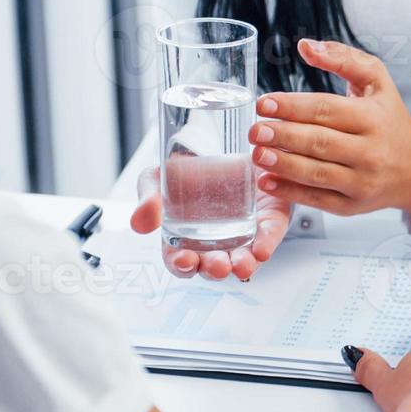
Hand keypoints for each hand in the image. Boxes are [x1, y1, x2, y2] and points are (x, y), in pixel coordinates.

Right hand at [130, 161, 291, 281]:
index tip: (185, 260)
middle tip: (218, 265)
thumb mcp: (157, 178)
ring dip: (243, 265)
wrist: (217, 143)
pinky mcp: (267, 220)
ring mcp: (243, 234)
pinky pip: (269, 236)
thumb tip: (141, 222)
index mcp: (185, 239)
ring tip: (242, 264)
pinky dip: (266, 243)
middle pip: (214, 266)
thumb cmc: (186, 170)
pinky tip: (263, 249)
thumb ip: (148, 199)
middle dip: (215, 269)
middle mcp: (215, 243)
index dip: (182, 265)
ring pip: (244, 258)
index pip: (182, 261)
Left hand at [250, 39, 410, 220]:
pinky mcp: (354, 205)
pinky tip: (268, 181)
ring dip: (284, 164)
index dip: (292, 106)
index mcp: (373, 117)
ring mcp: (363, 181)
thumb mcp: (376, 80)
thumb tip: (305, 47)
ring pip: (318, 173)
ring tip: (257, 154)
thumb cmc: (390, 118)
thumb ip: (342, 58)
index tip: (264, 103)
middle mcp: (370, 151)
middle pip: (320, 142)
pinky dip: (291, 192)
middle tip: (255, 130)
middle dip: (283, 136)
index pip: (326, 110)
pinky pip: (319, 199)